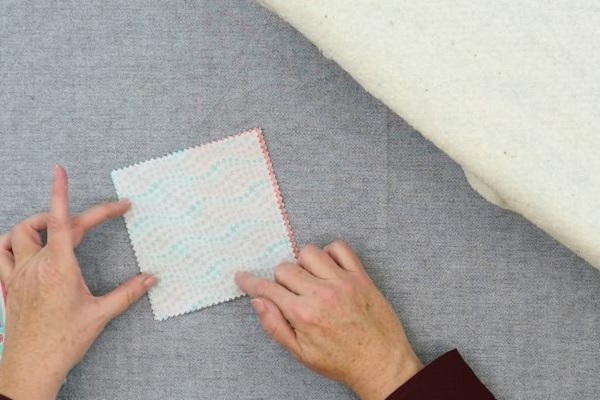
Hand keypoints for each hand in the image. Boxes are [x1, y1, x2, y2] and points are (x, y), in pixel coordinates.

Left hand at [0, 166, 156, 399]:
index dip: (62, 193)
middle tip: (99, 220)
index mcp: (60, 268)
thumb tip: (152, 278)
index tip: (60, 171)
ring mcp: (18, 274)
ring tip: (55, 227)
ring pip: (17, 234)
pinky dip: (9, 243)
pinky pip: (0, 255)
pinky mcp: (9, 286)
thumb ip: (129, 292)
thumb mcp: (101, 314)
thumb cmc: (64, 340)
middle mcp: (36, 265)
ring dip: (36, 224)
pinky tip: (22, 246)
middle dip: (73, 215)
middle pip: (48, 225)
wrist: (32, 367)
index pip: (63, 221)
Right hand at [235, 241, 421, 399]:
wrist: (380, 363)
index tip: (242, 276)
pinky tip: (329, 269)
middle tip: (290, 292)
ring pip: (309, 252)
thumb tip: (258, 301)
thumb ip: (275, 325)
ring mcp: (343, 282)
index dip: (250, 281)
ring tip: (310, 279)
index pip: (268, 288)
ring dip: (304, 263)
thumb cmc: (340, 361)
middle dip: (281, 278)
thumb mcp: (300, 353)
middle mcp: (322, 293)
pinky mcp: (361, 277)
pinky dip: (331, 252)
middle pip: (285, 268)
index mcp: (303, 314)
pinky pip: (340, 248)